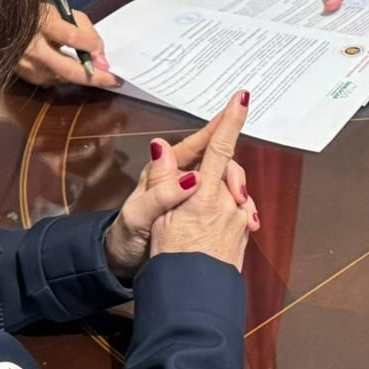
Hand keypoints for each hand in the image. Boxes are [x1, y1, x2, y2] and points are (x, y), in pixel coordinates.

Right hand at [17, 4, 120, 88]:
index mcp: (41, 23)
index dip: (90, 46)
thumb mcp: (62, 12)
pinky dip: (66, 76)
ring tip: (95, 73)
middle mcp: (32, 48)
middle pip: (68, 69)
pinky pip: (53, 80)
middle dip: (94, 78)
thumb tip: (101, 57)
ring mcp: (26, 66)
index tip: (104, 56)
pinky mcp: (24, 77)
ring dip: (81, 76)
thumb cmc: (38, 16)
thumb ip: (85, 30)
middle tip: (113, 81)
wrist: (4, 22)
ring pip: (63, 78)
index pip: (70, 37)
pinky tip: (72, 69)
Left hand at [103, 95, 256, 278]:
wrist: (121, 263)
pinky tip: (245, 223)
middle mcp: (181, 177)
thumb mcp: (138, 215)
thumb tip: (193, 174)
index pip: (198, 143)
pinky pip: (224, 204)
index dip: (219, 126)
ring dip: (240, 196)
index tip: (239, 105)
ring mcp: (191, 194)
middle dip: (235, 176)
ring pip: (225, 183)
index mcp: (165, 170)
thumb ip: (162, 193)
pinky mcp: (198, 211)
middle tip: (241, 197)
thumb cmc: (124, 237)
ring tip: (247, 215)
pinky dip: (237, 212)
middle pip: (218, 163)